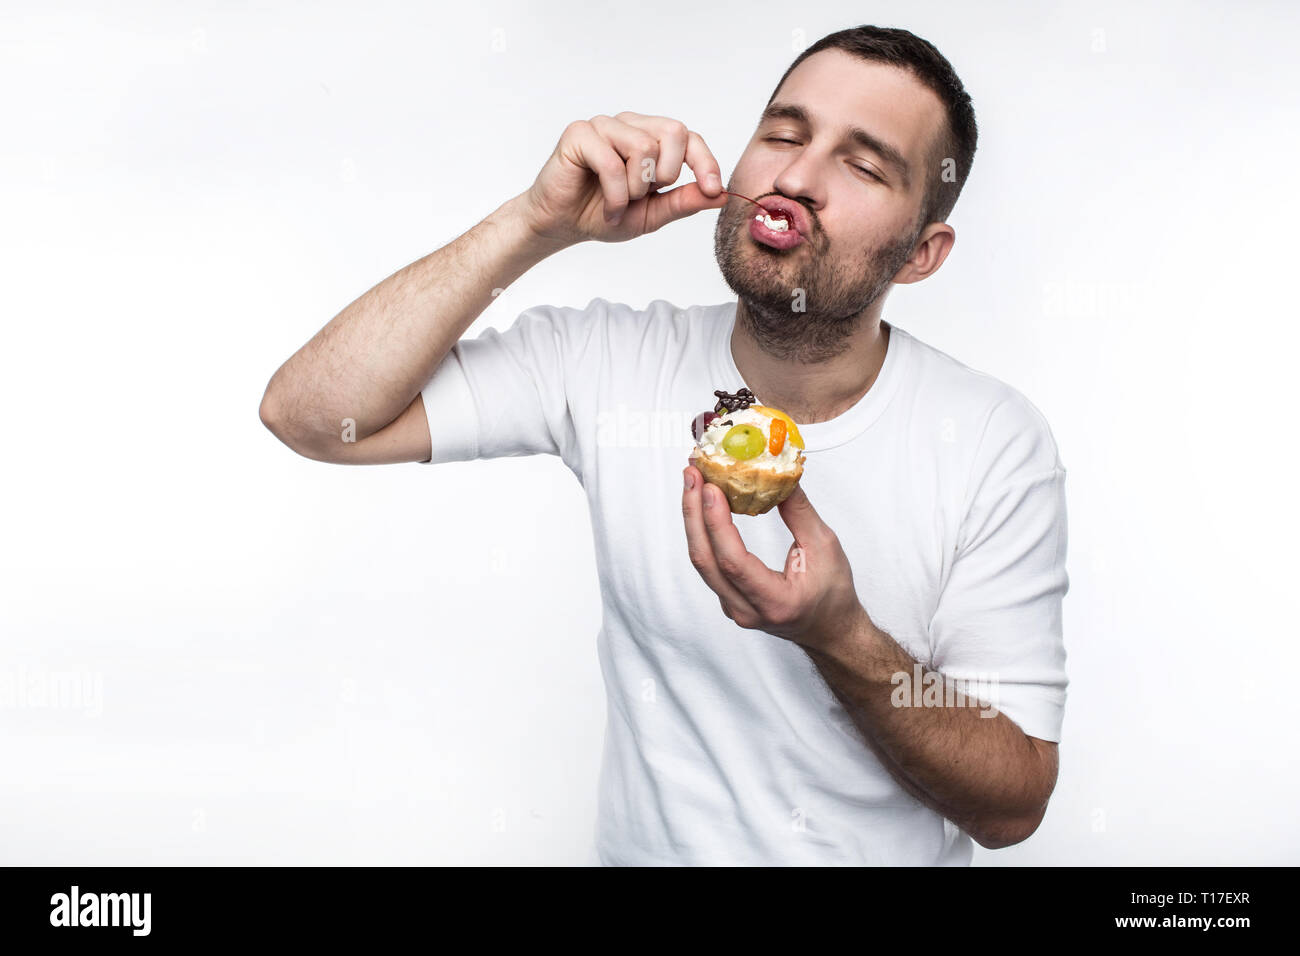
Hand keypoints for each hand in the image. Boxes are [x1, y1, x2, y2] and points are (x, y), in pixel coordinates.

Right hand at [518, 112, 728, 245]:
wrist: (562, 226)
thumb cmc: (603, 214)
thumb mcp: (652, 214)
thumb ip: (684, 202)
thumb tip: (720, 195)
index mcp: (649, 138)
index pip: (688, 137)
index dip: (705, 162)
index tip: (713, 189)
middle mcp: (629, 125)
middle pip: (673, 132)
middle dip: (667, 174)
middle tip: (643, 196)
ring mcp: (603, 126)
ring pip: (643, 147)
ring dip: (635, 188)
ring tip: (620, 203)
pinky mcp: (579, 134)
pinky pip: (612, 161)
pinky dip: (615, 195)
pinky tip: (607, 209)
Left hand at [682, 464, 866, 653]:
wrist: (830, 629)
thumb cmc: (833, 595)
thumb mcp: (824, 547)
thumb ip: (799, 512)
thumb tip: (779, 475)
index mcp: (775, 603)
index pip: (734, 562)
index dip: (717, 523)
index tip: (711, 488)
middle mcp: (746, 610)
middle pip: (707, 560)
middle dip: (695, 512)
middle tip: (693, 473)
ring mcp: (732, 607)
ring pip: (703, 561)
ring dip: (695, 518)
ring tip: (694, 482)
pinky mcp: (727, 598)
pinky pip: (708, 563)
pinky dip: (703, 530)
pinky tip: (703, 505)